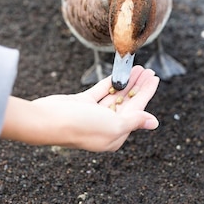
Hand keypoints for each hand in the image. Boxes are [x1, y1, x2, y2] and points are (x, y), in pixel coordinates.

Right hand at [1, 66, 159, 150]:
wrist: (48, 121)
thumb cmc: (81, 126)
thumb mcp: (114, 125)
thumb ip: (134, 121)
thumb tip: (154, 122)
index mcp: (115, 136)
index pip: (137, 112)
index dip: (146, 93)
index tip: (155, 78)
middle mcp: (106, 126)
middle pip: (127, 103)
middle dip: (138, 86)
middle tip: (149, 70)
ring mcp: (93, 114)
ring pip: (115, 95)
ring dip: (127, 82)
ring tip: (138, 67)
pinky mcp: (82, 103)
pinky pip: (101, 91)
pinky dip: (111, 82)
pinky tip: (121, 72)